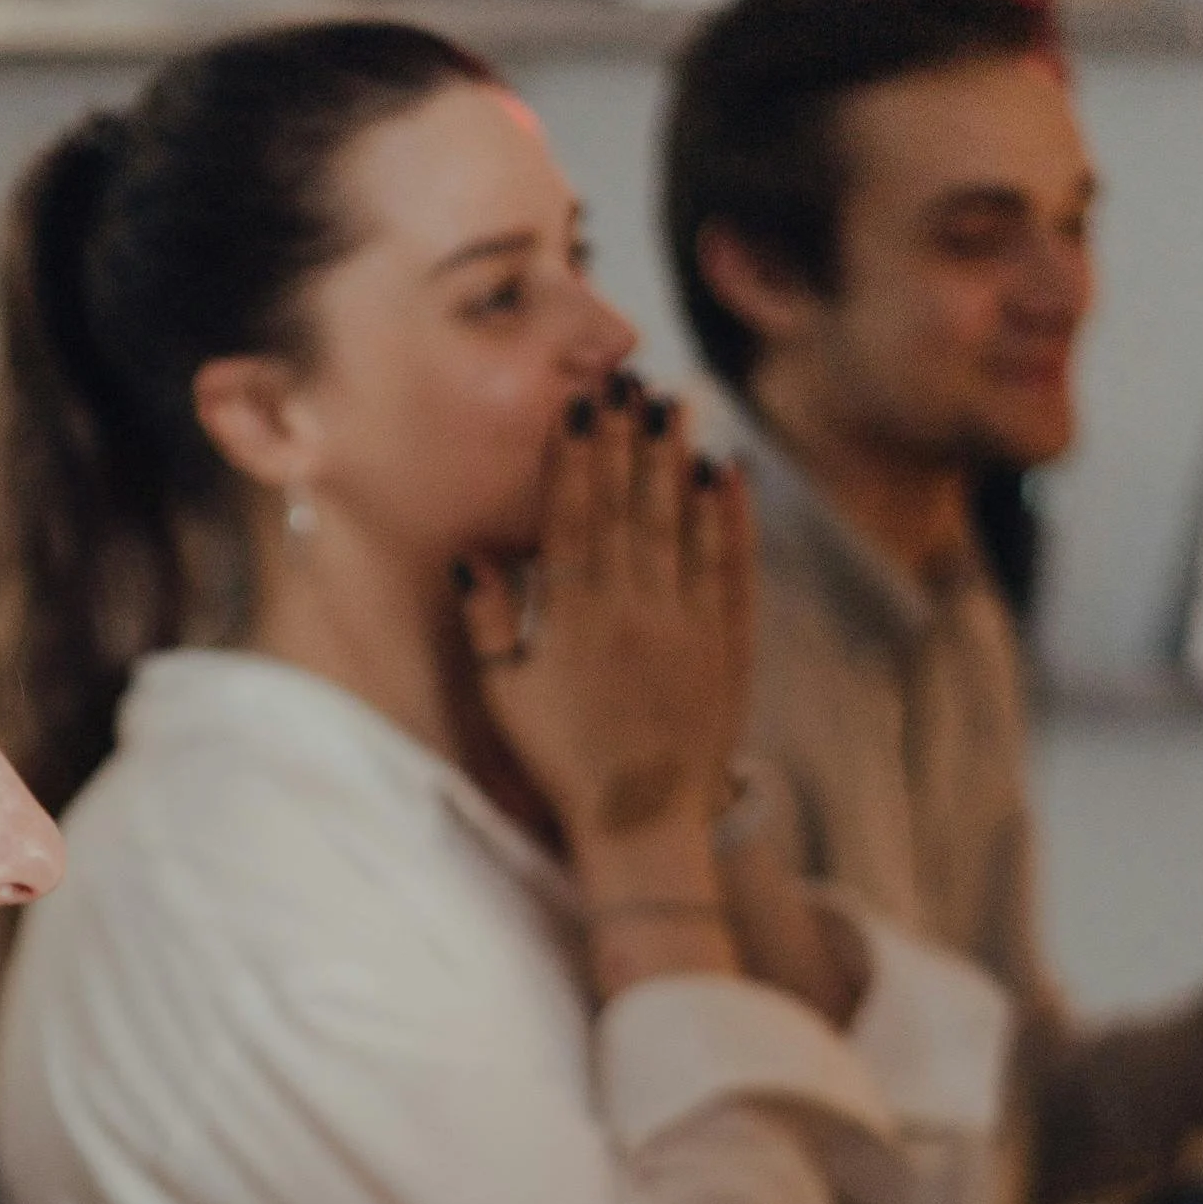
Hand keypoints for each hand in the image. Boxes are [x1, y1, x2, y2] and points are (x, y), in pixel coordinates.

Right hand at [460, 381, 751, 877]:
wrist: (641, 822)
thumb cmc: (562, 763)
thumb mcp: (507, 699)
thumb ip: (490, 623)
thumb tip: (472, 555)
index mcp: (573, 616)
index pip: (575, 516)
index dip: (579, 455)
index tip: (582, 405)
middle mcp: (632, 606)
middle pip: (630, 503)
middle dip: (630, 439)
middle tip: (633, 381)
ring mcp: (686, 620)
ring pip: (681, 521)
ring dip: (678, 458)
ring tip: (678, 404)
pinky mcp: (727, 640)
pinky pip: (731, 562)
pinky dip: (730, 513)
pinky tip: (726, 472)